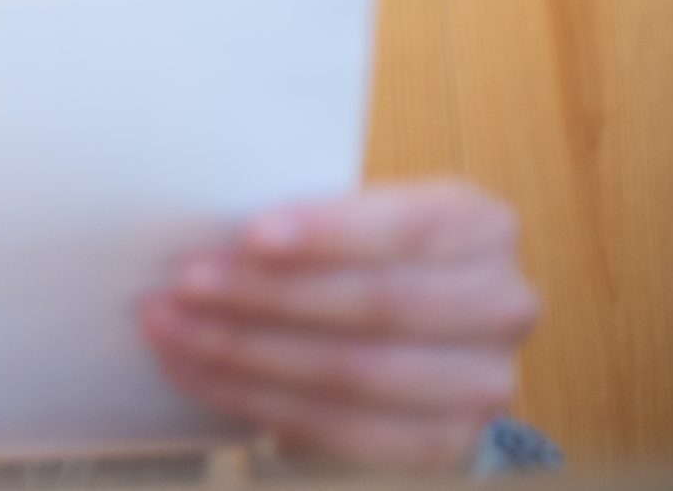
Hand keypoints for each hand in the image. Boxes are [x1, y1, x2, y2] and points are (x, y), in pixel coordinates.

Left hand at [137, 178, 540, 471]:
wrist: (400, 344)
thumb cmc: (353, 261)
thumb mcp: (346, 225)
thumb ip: (305, 226)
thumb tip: (211, 233)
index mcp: (481, 226)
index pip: (408, 226)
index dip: (328, 233)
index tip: (251, 234)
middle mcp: (500, 304)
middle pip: (377, 305)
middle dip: (268, 295)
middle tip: (185, 283)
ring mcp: (482, 385)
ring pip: (352, 372)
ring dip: (245, 350)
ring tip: (171, 327)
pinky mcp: (445, 446)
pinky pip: (340, 431)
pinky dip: (255, 400)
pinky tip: (198, 374)